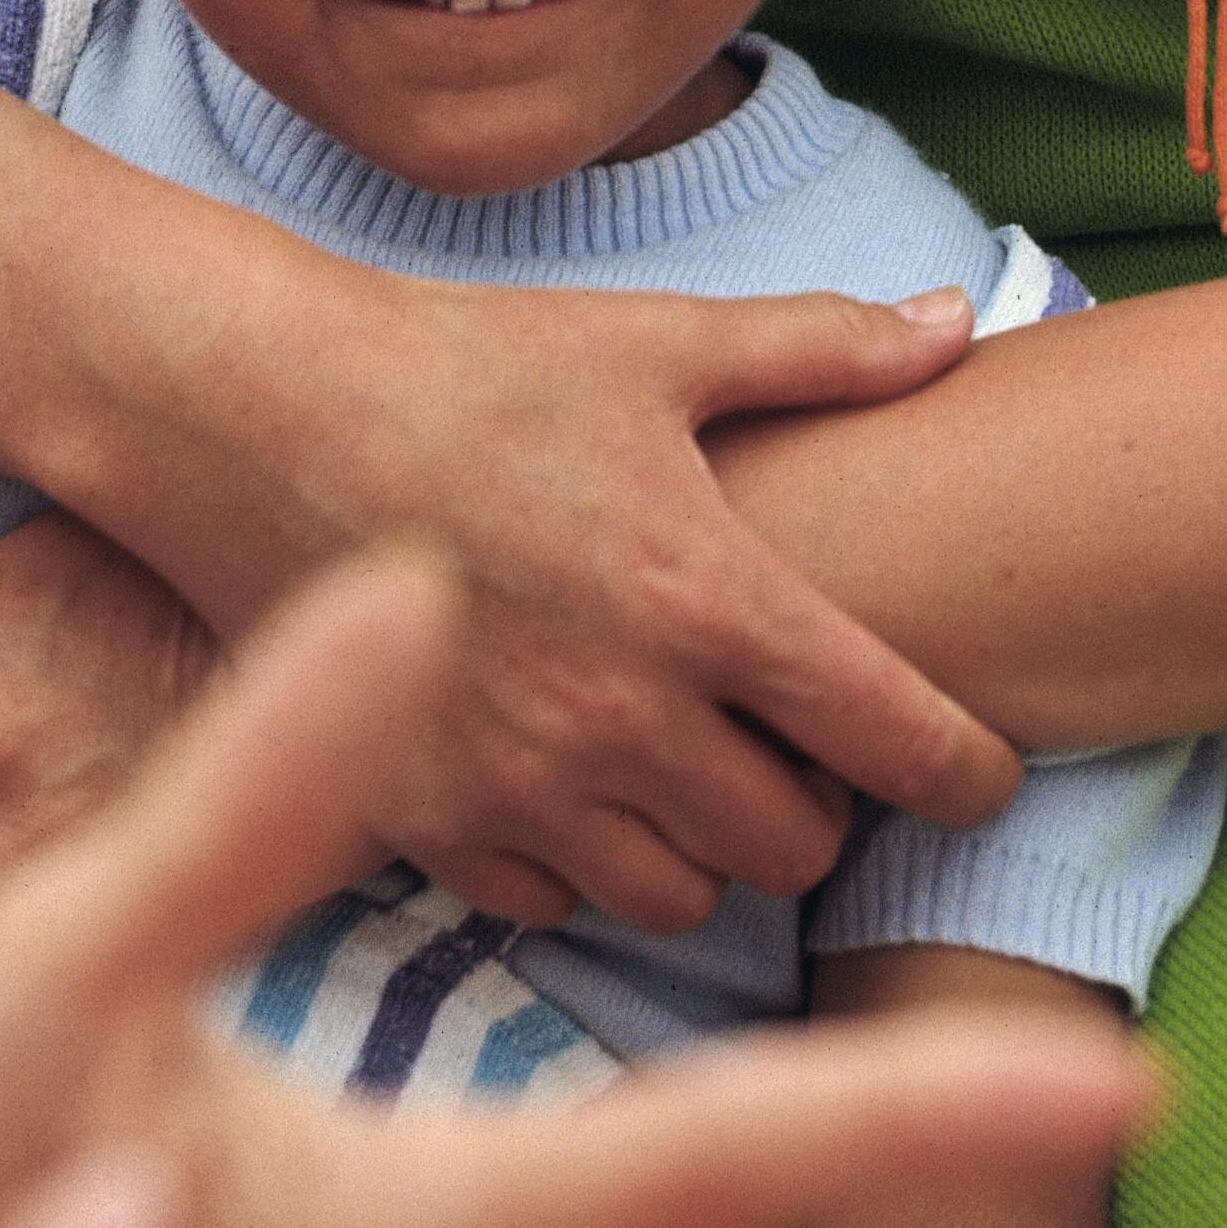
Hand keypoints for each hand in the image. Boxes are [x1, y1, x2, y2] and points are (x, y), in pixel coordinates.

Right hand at [161, 260, 1024, 931]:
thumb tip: (962, 321)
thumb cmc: (464, 364)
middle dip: (825, 805)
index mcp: (707, 596)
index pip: (901, 741)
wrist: (248, 414)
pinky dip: (586, 867)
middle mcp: (624, 715)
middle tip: (804, 745)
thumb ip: (824, 348)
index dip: (969, 769)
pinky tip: (580, 787)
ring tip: (693, 770)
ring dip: (707, 848)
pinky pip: (554, 906)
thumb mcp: (657, 339)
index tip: (979, 768)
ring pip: (683, 897)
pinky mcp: (422, 824)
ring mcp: (518, 784)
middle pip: (798, 845)